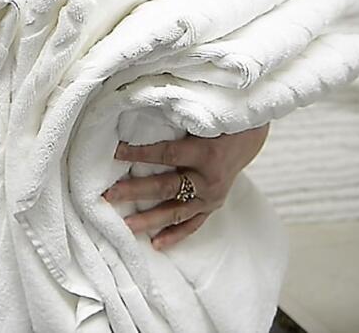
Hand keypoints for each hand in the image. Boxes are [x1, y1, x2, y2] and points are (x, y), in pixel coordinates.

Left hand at [102, 124, 269, 249]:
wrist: (250, 136)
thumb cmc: (219, 122)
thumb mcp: (202, 117)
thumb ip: (175, 121)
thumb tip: (137, 115)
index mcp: (206, 153)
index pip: (166, 154)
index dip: (140, 154)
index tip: (115, 152)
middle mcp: (209, 179)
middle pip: (166, 187)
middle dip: (135, 191)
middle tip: (108, 195)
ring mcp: (212, 196)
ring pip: (176, 211)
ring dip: (149, 219)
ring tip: (125, 225)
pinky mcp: (213, 206)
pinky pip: (192, 224)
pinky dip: (175, 235)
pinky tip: (155, 244)